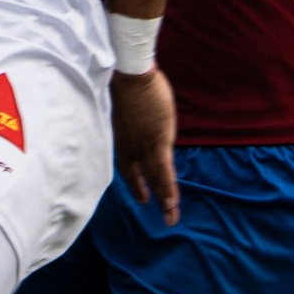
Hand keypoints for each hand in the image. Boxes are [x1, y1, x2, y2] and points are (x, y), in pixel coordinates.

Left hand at [110, 66, 177, 222]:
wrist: (130, 76)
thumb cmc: (128, 85)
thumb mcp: (127, 110)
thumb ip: (134, 123)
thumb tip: (142, 120)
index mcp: (122, 140)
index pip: (129, 169)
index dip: (137, 185)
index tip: (142, 197)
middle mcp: (131, 147)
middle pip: (142, 178)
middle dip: (152, 197)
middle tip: (163, 216)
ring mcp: (144, 146)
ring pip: (155, 178)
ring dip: (164, 200)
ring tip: (171, 218)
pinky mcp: (157, 142)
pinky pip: (163, 171)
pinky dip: (167, 188)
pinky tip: (171, 203)